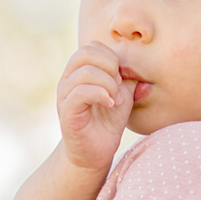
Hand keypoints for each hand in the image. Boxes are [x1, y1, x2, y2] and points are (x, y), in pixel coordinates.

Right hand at [56, 42, 135, 173]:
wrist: (96, 153)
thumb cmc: (107, 123)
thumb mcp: (121, 94)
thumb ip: (125, 76)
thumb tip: (136, 60)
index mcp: (78, 72)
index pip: (91, 46)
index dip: (110, 57)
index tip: (120, 78)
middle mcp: (67, 80)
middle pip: (85, 53)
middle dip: (109, 66)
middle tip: (118, 86)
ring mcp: (64, 96)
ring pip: (85, 72)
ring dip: (108, 84)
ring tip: (115, 99)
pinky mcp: (66, 112)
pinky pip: (80, 92)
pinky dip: (101, 95)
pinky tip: (110, 104)